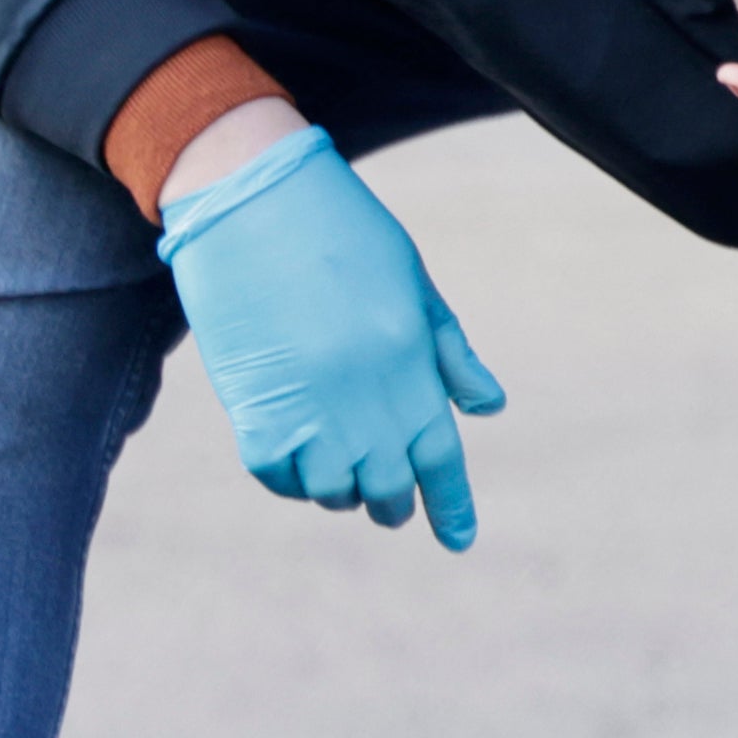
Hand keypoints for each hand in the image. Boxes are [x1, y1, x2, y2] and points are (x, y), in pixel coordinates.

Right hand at [155, 125, 505, 546]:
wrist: (249, 198)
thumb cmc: (342, 232)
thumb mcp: (413, 286)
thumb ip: (448, 354)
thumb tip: (488, 408)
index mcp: (410, 368)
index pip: (441, 458)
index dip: (452, 503)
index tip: (459, 540)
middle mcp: (363, 400)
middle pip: (388, 485)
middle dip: (394, 502)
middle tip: (392, 504)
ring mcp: (306, 410)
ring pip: (333, 490)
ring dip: (342, 490)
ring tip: (341, 470)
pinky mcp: (251, 410)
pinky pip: (278, 475)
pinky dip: (291, 478)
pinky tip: (297, 456)